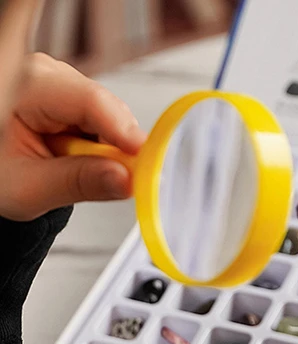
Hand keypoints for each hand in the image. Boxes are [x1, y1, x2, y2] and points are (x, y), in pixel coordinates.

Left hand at [0, 52, 145, 220]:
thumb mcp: (29, 187)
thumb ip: (78, 183)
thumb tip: (125, 179)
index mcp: (24, 86)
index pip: (89, 101)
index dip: (124, 131)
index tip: (145, 159)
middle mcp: (44, 76)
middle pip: (107, 108)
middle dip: (117, 147)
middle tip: (112, 179)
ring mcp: (60, 83)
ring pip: (110, 116)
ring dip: (106, 148)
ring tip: (74, 167)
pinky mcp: (71, 96)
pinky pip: (104, 121)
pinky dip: (100, 145)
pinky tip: (78, 156)